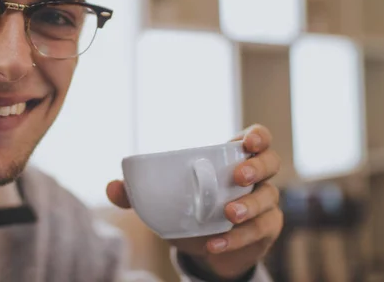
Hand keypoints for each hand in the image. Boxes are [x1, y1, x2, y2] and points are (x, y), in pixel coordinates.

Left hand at [106, 125, 282, 279]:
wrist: (206, 248)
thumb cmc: (190, 211)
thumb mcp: (166, 200)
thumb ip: (138, 193)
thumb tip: (111, 187)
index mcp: (234, 159)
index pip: (257, 138)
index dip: (258, 135)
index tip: (246, 141)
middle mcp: (256, 178)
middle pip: (271, 162)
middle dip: (257, 167)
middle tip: (237, 177)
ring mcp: (264, 203)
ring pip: (267, 199)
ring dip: (249, 206)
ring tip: (227, 215)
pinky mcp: (266, 229)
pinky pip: (259, 230)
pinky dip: (237, 238)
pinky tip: (215, 243)